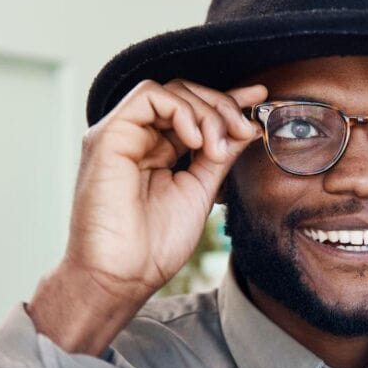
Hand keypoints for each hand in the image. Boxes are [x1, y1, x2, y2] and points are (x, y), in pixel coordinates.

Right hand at [65, 78, 266, 301]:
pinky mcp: (107, 137)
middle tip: (244, 129)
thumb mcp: (201, 190)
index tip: (260, 97)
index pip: (192, 110)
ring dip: (206, 112)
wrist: (121, 277)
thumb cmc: (154, 246)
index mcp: (156, 151)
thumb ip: (220, 155)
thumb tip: (247, 125)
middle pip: (183, 94)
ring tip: (218, 148)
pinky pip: (148, 97)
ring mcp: (120, 135)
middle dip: (222, 106)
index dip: (227, 100)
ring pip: (170, 91)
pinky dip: (181, 111)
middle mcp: (136, 138)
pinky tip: (196, 141)